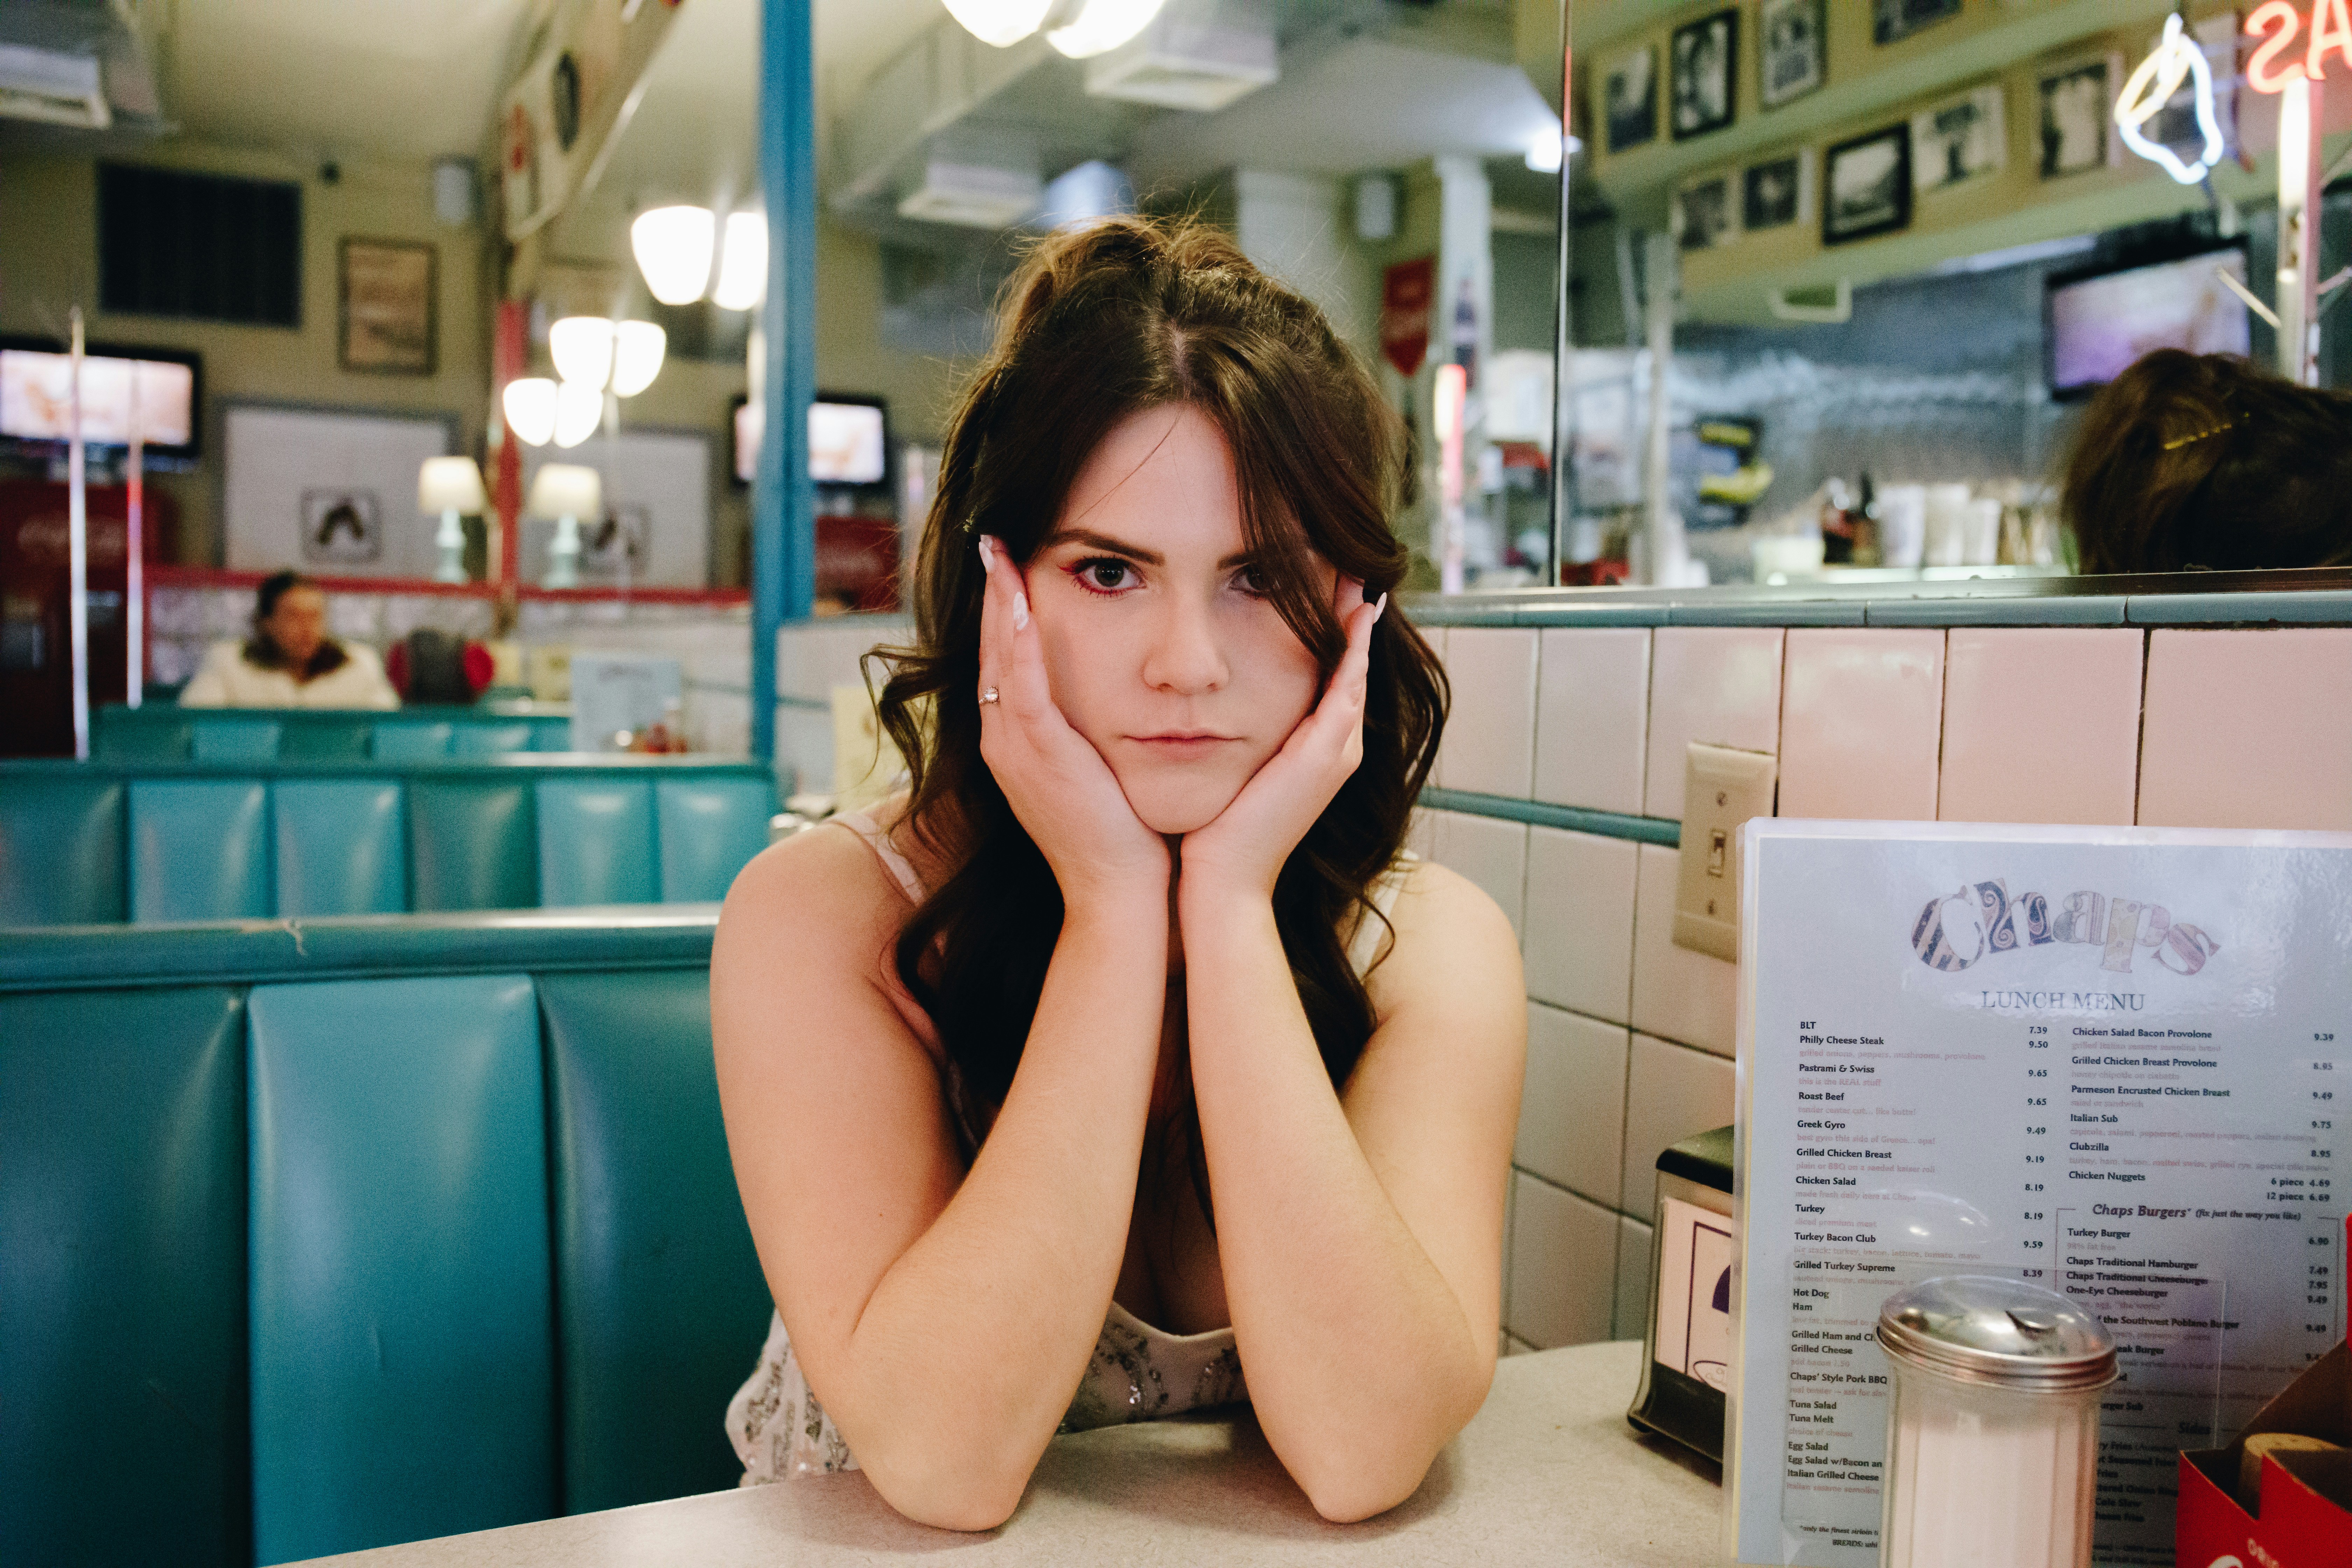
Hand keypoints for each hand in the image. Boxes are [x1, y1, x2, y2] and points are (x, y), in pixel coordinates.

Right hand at [974, 535, 1169, 908]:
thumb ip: (1091, 733)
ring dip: (995, 602)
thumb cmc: (1123, 836)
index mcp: (1018, 745)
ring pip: (996, 658)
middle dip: (990, 594)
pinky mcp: (1038, 754)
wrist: (1121, 894)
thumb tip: (1117, 694)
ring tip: (998, 550)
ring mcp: (1014, 748)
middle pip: (989, 651)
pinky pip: (1019, 684)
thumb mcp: (1099, 772)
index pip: (1003, 663)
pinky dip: (1014, 639)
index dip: (1001, 613)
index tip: (1008, 565)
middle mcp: (1004, 743)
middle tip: (991, 539)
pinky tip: (1015, 599)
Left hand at [1177, 578, 1385, 904]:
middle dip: (1355, 617)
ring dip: (1359, 622)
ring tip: (1359, 575)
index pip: (1334, 678)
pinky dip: (1353, 647)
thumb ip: (1232, 738)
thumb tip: (1205, 704)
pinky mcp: (1327, 753)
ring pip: (1356, 669)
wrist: (1219, 884)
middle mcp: (1337, 748)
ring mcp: (1338, 751)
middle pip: (1353, 666)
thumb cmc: (1214, 833)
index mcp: (1315, 752)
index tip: (1331, 587)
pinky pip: (1348, 685)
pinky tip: (1354, 611)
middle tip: (1357, 565)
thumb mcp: (1230, 773)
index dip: (1337, 634)